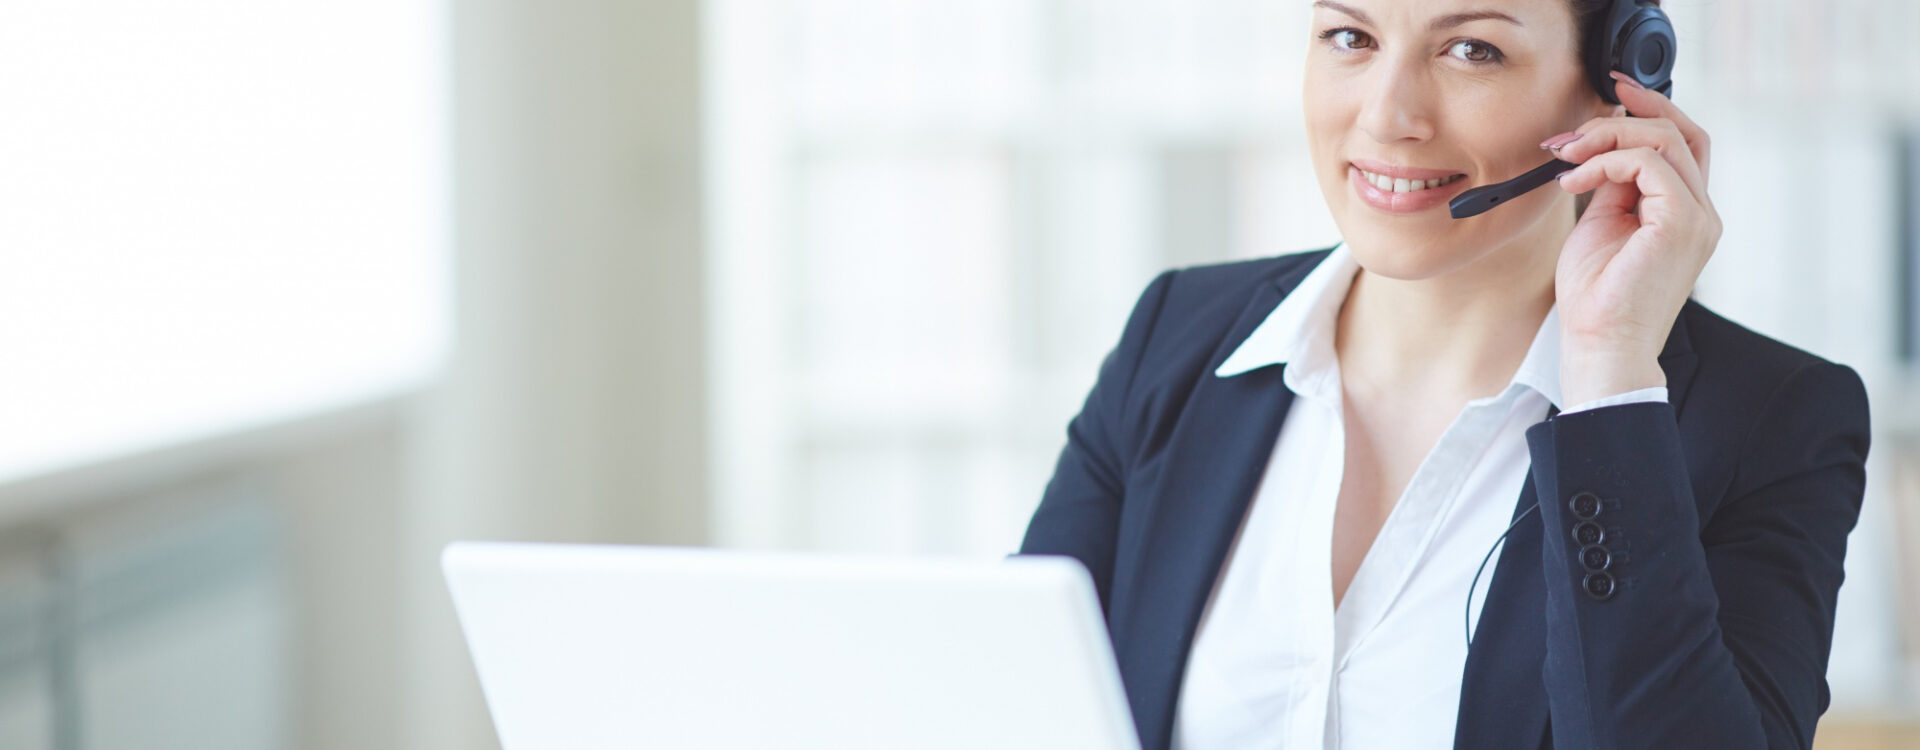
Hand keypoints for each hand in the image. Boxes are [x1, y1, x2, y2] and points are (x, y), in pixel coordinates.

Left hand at [1547, 70, 1721, 406]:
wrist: (1600, 346)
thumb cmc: (1596, 298)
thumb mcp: (1602, 225)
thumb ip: (1613, 184)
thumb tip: (1604, 147)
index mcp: (1686, 214)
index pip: (1683, 145)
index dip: (1651, 111)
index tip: (1611, 94)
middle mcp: (1702, 213)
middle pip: (1682, 133)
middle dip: (1630, 111)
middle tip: (1578, 121)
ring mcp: (1697, 218)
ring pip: (1665, 140)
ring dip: (1606, 137)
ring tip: (1566, 156)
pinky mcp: (1681, 223)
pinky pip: (1648, 164)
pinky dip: (1605, 161)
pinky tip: (1574, 181)